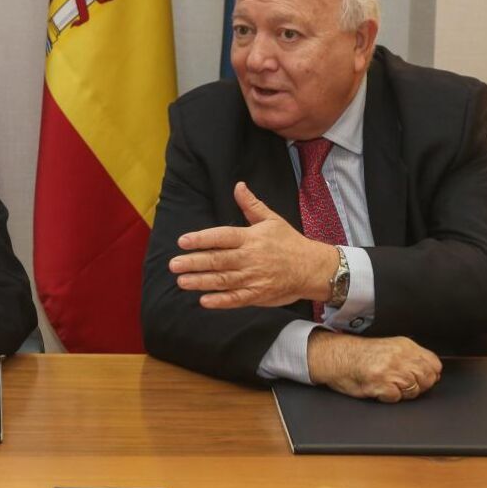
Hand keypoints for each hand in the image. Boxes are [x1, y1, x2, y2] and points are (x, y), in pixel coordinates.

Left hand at [169, 182, 337, 308]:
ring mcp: (254, 277)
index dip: (202, 239)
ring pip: (223, 280)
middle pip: (218, 260)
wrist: (313, 268)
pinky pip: (237, 298)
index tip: (182, 241)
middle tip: (173, 264)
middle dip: (194, 262)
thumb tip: (238, 186)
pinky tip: (204, 301)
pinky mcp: (258, 294)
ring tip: (182, 281)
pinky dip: (221, 301)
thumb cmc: (290, 242)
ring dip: (201, 281)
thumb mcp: (272, 220)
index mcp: (251, 238)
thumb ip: (251, 205)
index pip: (222, 236)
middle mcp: (250, 257)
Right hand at [307, 330, 442, 402]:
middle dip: (418, 386)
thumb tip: (431, 372)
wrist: (336, 356)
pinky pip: (396, 398)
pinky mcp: (380, 384)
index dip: (430, 375)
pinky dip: (388, 397)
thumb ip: (411, 357)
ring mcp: (390, 370)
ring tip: (388, 385)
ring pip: (414, 390)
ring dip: (402, 393)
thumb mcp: (390, 347)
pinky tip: (379, 389)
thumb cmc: (360, 354)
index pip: (434, 364)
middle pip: (427, 379)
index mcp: (404, 345)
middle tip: (402, 384)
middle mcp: (399, 356)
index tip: (420, 378)